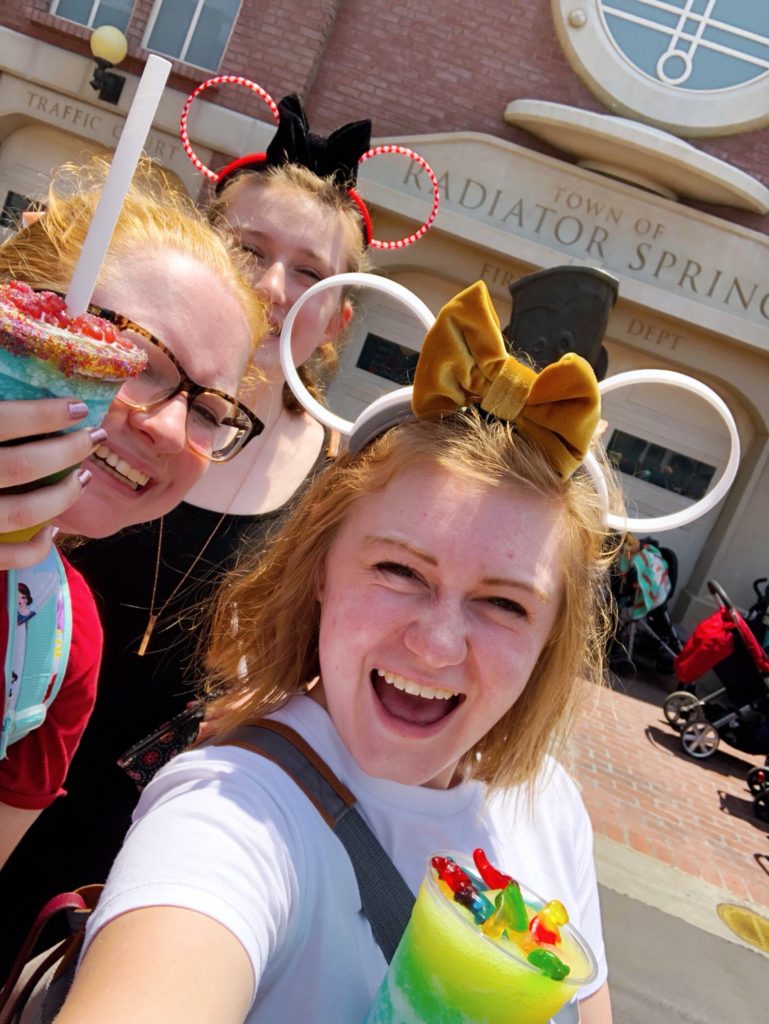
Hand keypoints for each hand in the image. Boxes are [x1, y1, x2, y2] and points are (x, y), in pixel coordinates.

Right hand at [0, 398, 104, 566]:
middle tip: (94, 437)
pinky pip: (10, 556)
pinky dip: (37, 547)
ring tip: (83, 477)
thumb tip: (4, 360)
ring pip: (23, 512)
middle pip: (22, 465)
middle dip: (67, 450)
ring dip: (62, 495)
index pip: (4, 421)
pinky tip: (53, 530)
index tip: (77, 408)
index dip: (44, 414)